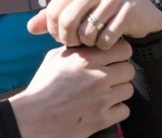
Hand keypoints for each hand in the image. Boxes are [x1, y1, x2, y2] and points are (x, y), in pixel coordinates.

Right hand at [9, 41, 135, 137]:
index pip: (123, 48)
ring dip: (119, 92)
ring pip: (128, 89)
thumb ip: (76, 49)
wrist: (32, 119)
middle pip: (129, 69)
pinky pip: (124, 110)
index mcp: (85, 58)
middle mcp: (97, 76)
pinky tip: (104, 109)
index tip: (114, 58)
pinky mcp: (102, 118)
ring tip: (105, 94)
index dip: (120, 53)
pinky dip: (116, 111)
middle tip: (110, 78)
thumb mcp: (54, 59)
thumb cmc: (42, 88)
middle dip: (120, 73)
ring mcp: (101, 98)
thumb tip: (89, 42)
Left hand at [27, 0, 161, 48]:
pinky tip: (108, 41)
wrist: (138, 10)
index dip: (55, 31)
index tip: (64, 36)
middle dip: (70, 40)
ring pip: (87, 33)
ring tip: (93, 40)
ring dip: (88, 44)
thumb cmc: (100, 10)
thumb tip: (29, 28)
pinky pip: (106, 39)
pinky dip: (104, 46)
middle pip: (68, 22)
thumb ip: (51, 17)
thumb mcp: (75, 8)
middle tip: (77, 43)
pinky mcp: (128, 10)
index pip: (53, 12)